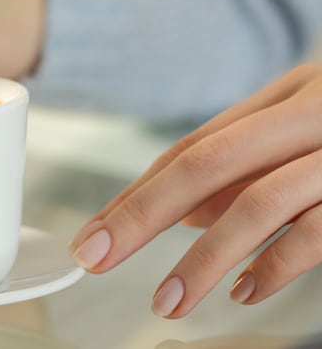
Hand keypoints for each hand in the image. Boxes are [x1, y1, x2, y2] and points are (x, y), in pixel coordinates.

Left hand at [69, 63, 321, 317]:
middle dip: (140, 215)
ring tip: (167, 299)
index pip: (191, 147)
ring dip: (201, 259)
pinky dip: (274, 266)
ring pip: (255, 203)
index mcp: (285, 95)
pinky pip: (315, 233)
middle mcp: (308, 114)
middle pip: (204, 164)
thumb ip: (248, 170)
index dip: (135, 192)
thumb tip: (186, 215)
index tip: (94, 233)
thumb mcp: (306, 134)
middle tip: (96, 257)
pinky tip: (243, 291)